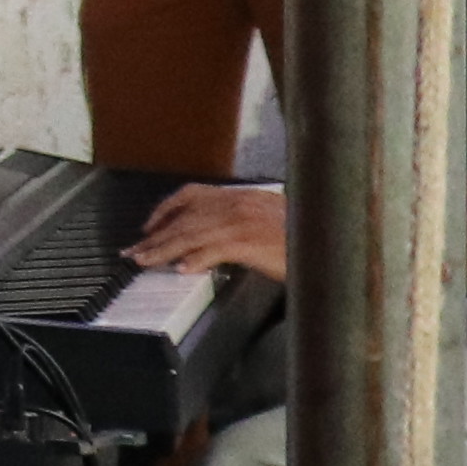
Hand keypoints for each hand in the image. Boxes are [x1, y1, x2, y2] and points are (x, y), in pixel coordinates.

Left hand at [131, 180, 292, 280]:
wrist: (332, 244)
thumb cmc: (302, 237)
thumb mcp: (267, 220)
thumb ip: (238, 222)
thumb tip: (210, 239)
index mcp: (241, 195)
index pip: (191, 195)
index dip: (165, 210)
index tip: (147, 226)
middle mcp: (238, 203)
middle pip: (185, 218)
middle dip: (156, 236)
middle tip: (134, 252)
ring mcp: (243, 221)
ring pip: (191, 233)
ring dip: (164, 250)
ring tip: (145, 262)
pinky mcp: (250, 241)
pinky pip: (214, 249)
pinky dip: (197, 259)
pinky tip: (183, 270)